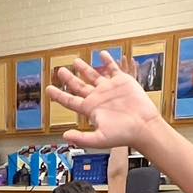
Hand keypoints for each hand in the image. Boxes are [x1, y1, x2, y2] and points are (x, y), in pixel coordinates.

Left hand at [46, 53, 161, 148]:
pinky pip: (113, 68)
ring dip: (84, 68)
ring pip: (93, 75)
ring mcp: (109, 88)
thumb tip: (65, 136)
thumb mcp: (99, 139)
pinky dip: (107, 60)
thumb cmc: (123, 135)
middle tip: (60, 71)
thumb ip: (81, 138)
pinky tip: (102, 54)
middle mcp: (98, 97)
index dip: (58, 95)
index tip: (48, 90)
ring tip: (75, 61)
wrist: (143, 126)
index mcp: (90, 109)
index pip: (70, 101)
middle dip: (68, 79)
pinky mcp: (122, 81)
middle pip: (78, 86)